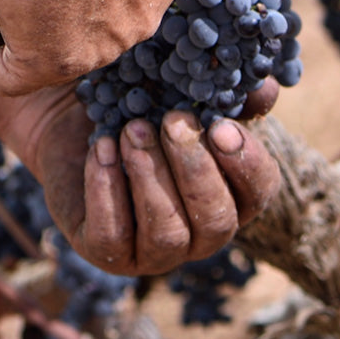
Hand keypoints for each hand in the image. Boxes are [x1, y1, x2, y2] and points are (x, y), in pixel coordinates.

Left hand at [7, 85, 281, 275]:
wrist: (73, 112)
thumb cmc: (140, 103)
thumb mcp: (180, 87)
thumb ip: (225, 90)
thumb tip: (266, 87)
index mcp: (231, 194)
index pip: (259, 191)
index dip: (245, 163)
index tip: (221, 127)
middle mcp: (199, 231)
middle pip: (215, 220)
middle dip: (194, 169)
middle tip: (172, 121)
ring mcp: (153, 250)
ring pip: (166, 234)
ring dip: (151, 177)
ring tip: (131, 129)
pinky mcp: (105, 251)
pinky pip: (112, 236)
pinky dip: (106, 190)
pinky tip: (101, 148)